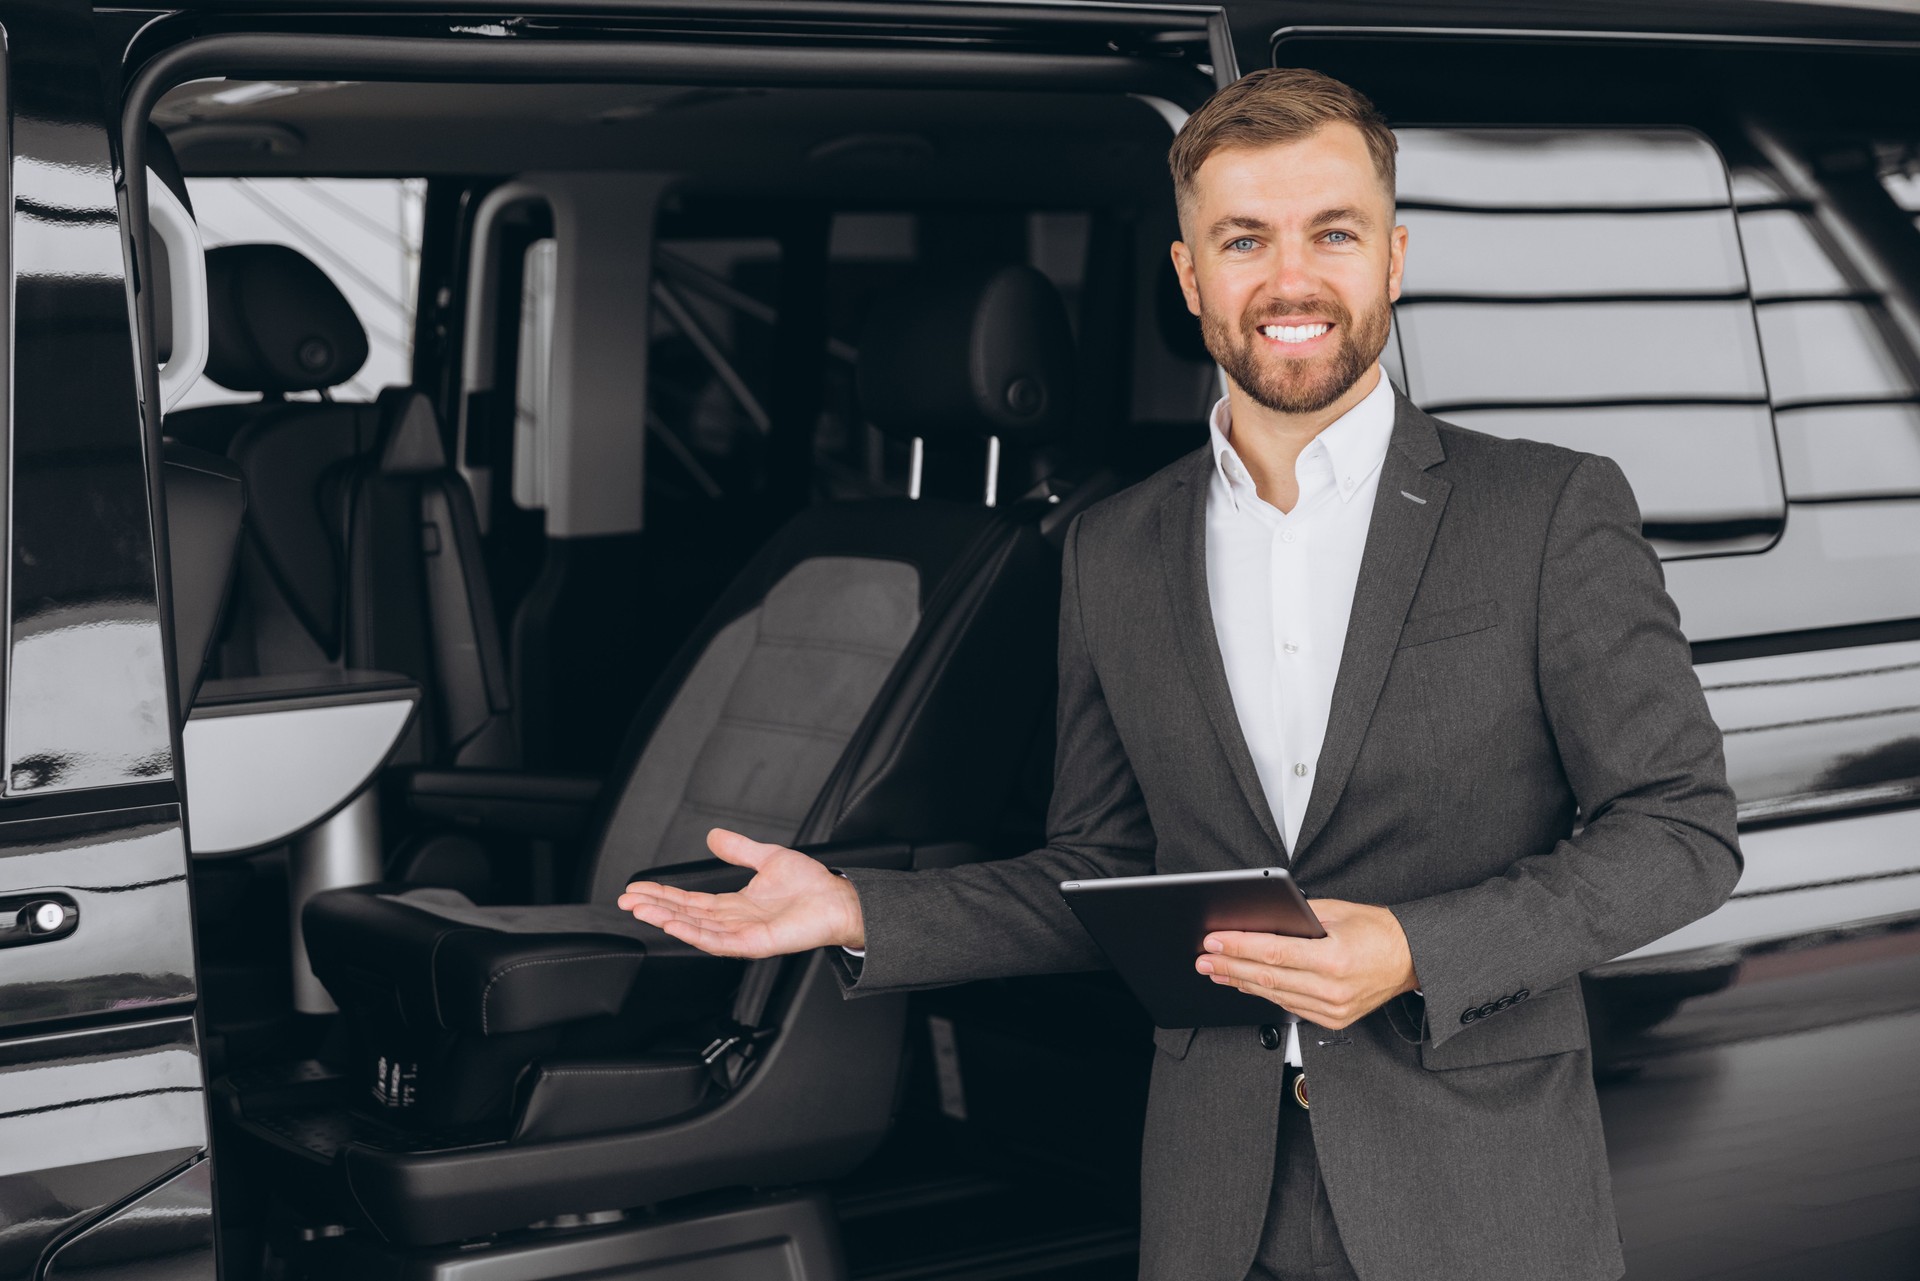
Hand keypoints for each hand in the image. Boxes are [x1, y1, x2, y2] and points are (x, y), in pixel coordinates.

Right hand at [615, 828, 865, 957]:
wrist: (838, 900)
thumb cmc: (811, 885)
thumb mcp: (767, 858)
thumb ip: (738, 849)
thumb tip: (714, 836)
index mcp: (734, 905)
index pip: (690, 900)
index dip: (662, 895)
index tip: (637, 888)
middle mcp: (733, 922)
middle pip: (685, 915)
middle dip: (654, 908)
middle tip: (626, 900)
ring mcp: (742, 935)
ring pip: (695, 928)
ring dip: (666, 919)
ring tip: (641, 911)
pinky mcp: (754, 944)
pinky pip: (718, 941)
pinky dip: (694, 934)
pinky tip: (674, 925)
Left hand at [1195, 899, 1417, 1029]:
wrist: (1412, 958)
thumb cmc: (1378, 931)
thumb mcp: (1337, 912)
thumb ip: (1298, 917)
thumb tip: (1259, 920)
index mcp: (1333, 959)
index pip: (1272, 952)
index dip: (1238, 947)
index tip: (1213, 941)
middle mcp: (1332, 989)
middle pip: (1267, 977)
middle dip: (1229, 967)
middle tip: (1203, 959)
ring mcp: (1333, 1009)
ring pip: (1274, 995)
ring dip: (1240, 982)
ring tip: (1216, 971)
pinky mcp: (1334, 1020)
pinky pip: (1290, 1006)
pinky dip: (1265, 994)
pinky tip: (1246, 984)